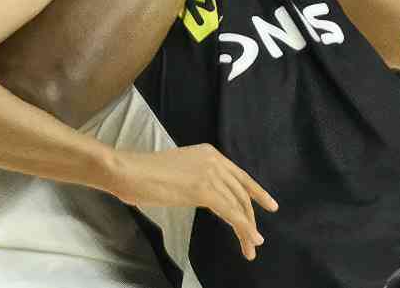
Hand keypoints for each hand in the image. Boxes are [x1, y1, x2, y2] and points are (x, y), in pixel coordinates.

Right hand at [109, 144, 277, 260]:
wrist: (130, 171)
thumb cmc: (145, 174)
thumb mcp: (179, 169)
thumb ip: (196, 178)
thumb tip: (206, 195)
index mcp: (209, 152)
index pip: (240, 176)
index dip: (257, 192)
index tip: (270, 205)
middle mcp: (214, 160)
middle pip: (241, 193)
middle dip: (251, 217)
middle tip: (256, 239)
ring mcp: (210, 174)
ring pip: (238, 205)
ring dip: (247, 229)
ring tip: (251, 247)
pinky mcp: (204, 190)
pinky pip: (231, 213)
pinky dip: (244, 228)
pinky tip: (251, 240)